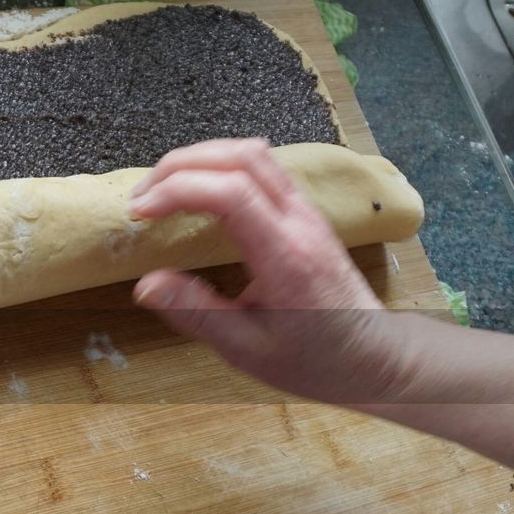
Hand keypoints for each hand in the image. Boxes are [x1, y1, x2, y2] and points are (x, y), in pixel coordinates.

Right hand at [129, 138, 415, 404]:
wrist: (374, 357)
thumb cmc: (314, 361)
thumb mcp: (248, 351)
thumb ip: (198, 314)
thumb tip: (147, 284)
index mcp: (285, 255)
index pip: (230, 192)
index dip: (177, 190)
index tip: (139, 213)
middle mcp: (299, 221)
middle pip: (240, 156)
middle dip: (179, 166)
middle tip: (140, 200)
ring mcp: (305, 212)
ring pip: (252, 153)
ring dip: (199, 160)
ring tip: (161, 192)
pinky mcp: (303, 213)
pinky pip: (260, 168)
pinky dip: (219, 168)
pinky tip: (196, 195)